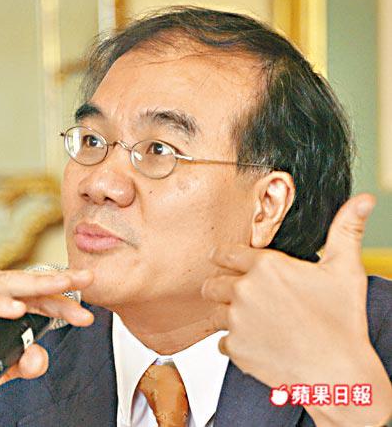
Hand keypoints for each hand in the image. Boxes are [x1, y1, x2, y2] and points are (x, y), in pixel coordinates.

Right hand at [0, 267, 93, 391]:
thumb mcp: (6, 362)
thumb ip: (26, 361)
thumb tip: (39, 359)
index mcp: (5, 295)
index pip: (41, 294)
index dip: (66, 301)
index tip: (87, 314)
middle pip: (30, 281)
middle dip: (60, 281)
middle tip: (85, 279)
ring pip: (8, 283)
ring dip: (36, 286)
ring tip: (61, 286)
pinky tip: (17, 310)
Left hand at [202, 193, 391, 425]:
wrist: (339, 374)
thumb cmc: (343, 322)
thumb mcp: (346, 270)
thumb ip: (346, 230)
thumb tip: (363, 200)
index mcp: (266, 266)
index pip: (223, 253)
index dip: (223, 257)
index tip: (225, 262)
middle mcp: (245, 290)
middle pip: (211, 283)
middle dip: (221, 287)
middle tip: (241, 296)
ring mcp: (237, 320)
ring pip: (216, 312)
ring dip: (229, 315)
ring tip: (254, 321)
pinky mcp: (236, 347)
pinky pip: (222, 342)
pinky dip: (236, 343)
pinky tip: (259, 343)